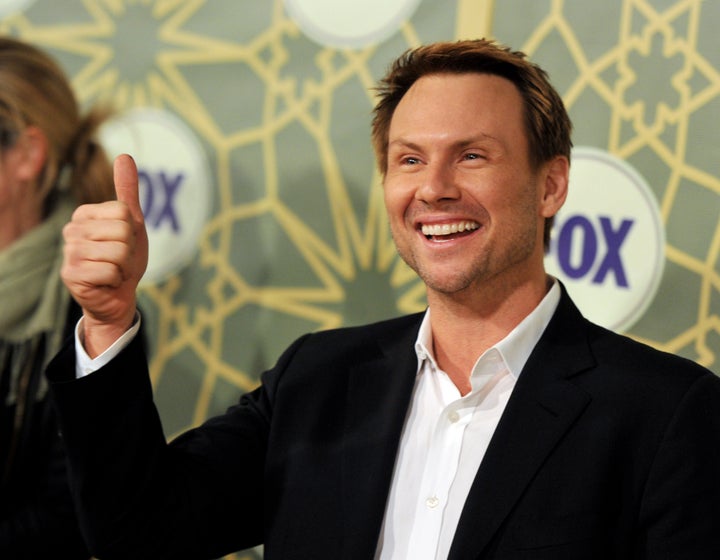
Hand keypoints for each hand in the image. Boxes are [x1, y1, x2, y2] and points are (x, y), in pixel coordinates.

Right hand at [61, 154, 147, 356]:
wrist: (118, 295)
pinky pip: (110, 271)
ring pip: (119, 252)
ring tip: (113, 271)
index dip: (133, 232)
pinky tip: (106, 283)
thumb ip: (127, 191)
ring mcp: (69, 253)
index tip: (124, 242)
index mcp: (84, 214)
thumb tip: (124, 155)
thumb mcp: (131, 223)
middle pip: (123, 231)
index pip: (124, 212)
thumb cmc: (124, 258)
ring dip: (124, 267)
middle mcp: (71, 231)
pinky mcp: (71, 275)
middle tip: (119, 260)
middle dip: (130, 251)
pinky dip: (116, 280)